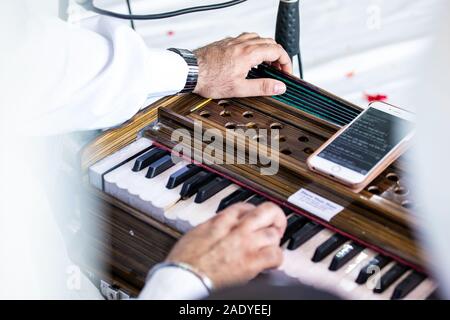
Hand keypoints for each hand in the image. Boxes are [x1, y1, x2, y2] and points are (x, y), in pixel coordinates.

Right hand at [166, 202, 286, 288]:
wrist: (184, 276)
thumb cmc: (184, 259)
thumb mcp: (197, 232)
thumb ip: (214, 226)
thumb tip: (219, 227)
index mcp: (221, 219)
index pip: (246, 206)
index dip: (254, 212)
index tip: (255, 218)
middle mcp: (237, 229)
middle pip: (268, 211)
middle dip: (275, 216)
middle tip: (276, 224)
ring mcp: (246, 244)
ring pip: (274, 234)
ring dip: (273, 241)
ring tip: (269, 247)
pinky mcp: (252, 263)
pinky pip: (275, 255)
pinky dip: (276, 258)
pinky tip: (270, 263)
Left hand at [193, 33, 291, 98]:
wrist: (190, 71)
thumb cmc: (209, 80)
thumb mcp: (239, 89)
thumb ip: (262, 87)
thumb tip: (279, 87)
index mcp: (248, 53)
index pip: (277, 51)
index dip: (285, 62)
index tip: (285, 72)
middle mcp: (242, 43)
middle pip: (269, 42)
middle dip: (278, 55)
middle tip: (278, 69)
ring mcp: (233, 41)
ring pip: (257, 38)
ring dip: (266, 48)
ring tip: (266, 63)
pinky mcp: (225, 42)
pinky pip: (244, 38)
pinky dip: (253, 46)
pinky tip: (248, 58)